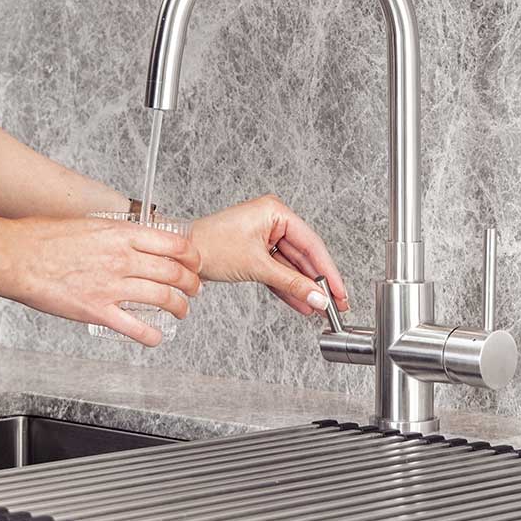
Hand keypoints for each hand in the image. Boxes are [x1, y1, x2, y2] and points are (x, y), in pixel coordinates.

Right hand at [0, 216, 201, 345]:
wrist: (16, 256)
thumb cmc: (43, 238)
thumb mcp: (89, 224)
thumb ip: (115, 233)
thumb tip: (131, 239)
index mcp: (120, 234)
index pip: (173, 243)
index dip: (191, 256)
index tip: (194, 262)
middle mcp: (121, 258)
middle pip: (173, 273)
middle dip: (191, 284)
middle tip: (194, 289)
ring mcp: (110, 285)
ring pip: (162, 298)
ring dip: (179, 307)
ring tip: (182, 311)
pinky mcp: (97, 310)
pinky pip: (135, 327)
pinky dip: (151, 336)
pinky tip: (155, 337)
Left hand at [190, 195, 349, 316]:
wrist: (181, 258)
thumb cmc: (209, 247)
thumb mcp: (256, 266)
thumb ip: (291, 283)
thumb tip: (317, 296)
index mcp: (274, 211)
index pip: (311, 243)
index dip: (328, 270)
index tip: (339, 291)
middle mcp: (271, 221)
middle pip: (304, 256)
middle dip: (317, 283)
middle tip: (334, 305)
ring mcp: (263, 237)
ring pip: (291, 267)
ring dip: (304, 289)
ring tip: (319, 309)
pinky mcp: (255, 253)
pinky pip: (278, 272)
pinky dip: (288, 288)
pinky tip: (302, 304)